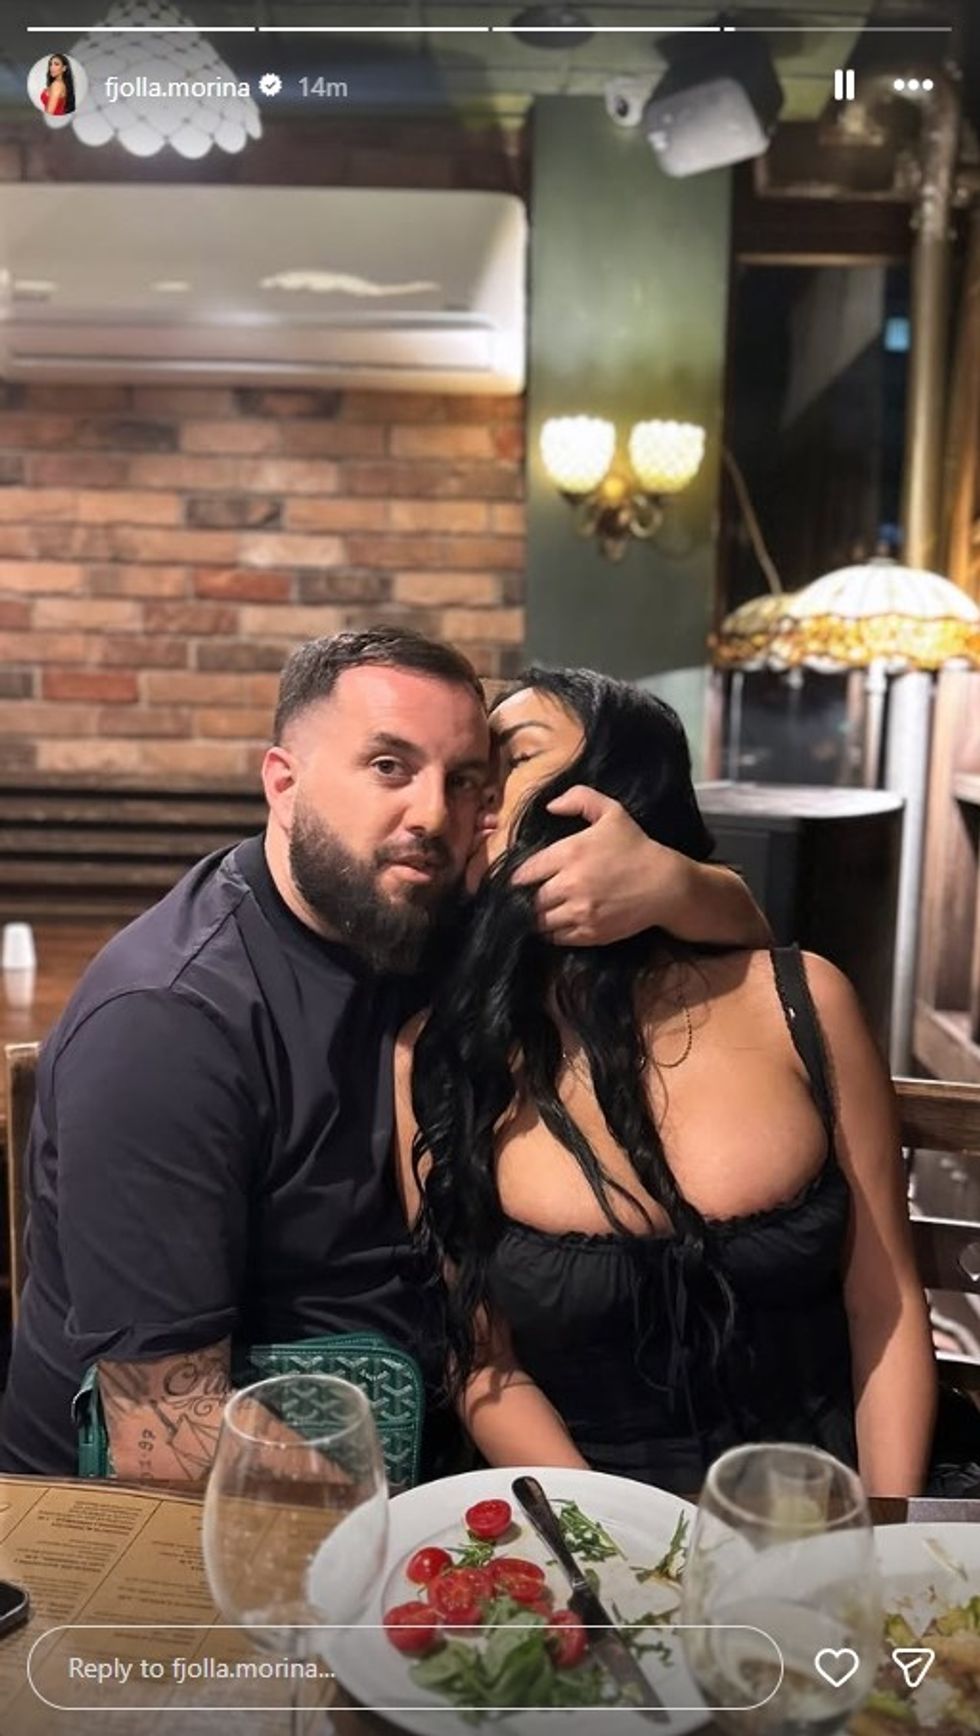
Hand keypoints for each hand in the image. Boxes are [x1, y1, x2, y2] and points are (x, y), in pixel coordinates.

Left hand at [511, 786, 685, 945]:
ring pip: (541, 920)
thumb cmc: (636, 846)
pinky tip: (558, 924)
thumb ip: (580, 799)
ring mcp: (579, 912)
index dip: (520, 877)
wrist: (666, 884)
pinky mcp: (590, 933)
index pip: (526, 871)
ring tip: (542, 912)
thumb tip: (550, 806)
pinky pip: (558, 937)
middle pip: (531, 898)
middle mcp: (570, 884)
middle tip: (532, 896)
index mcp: (569, 853)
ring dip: (539, 917)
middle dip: (529, 898)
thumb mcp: (612, 812)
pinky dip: (553, 932)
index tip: (521, 879)